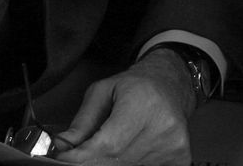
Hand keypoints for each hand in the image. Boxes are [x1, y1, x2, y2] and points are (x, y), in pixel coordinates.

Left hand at [51, 50, 195, 164]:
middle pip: (115, 158)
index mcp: (142, 102)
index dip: (82, 154)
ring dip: (115, 159)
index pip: (108, 142)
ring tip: (121, 138)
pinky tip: (135, 146)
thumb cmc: (137, 86)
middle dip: (95, 156)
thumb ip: (82, 122)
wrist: (171, 85)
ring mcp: (174, 143)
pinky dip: (132, 162)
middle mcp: (162, 124)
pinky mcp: (180, 156)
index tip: (65, 157)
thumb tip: (62, 145)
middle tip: (88, 147)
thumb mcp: (102, 92)